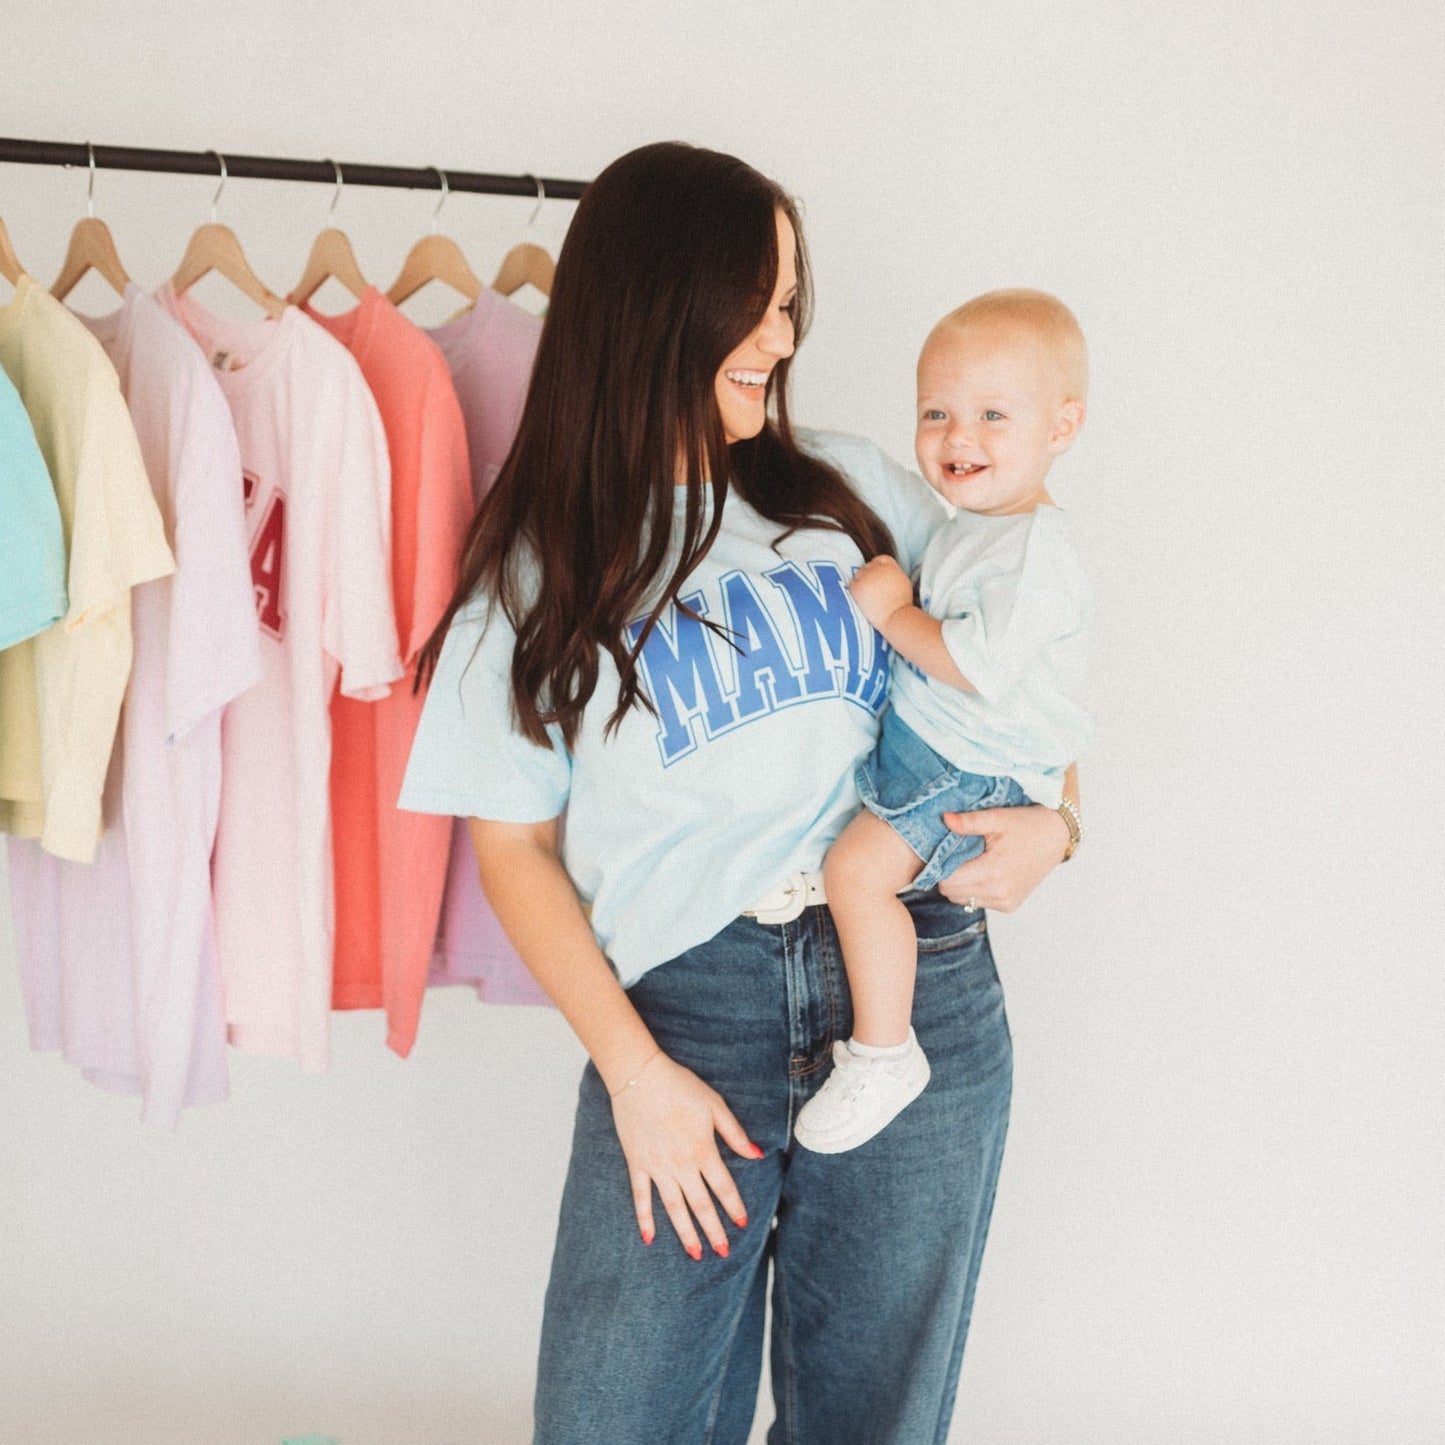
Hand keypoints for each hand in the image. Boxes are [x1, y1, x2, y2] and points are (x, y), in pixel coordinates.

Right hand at [611, 1051, 761, 1258]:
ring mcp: (657, 1166)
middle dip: (714, 1231)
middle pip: (701, 1205)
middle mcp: (681, 1164)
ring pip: (674, 1208)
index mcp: (703, 1149)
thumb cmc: (680, 1086)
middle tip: (723, 1252)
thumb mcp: (714, 1105)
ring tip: (695, 1254)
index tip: (743, 1224)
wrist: (640, 1076)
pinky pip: (641, 1197)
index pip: (724, 1187)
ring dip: (686, 1233)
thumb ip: (734, 1134)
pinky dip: (645, 1219)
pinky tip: (650, 1239)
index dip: (734, 1207)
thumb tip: (756, 1155)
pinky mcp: (637, 1163)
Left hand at [849, 555, 913, 629]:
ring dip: (863, 583)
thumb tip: (884, 571)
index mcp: (891, 567)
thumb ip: (893, 573)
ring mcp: (867, 577)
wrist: (895, 617)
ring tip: (870, 597)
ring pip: (859, 574)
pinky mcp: (858, 586)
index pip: (880, 559)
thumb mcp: (902, 582)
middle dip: (870, 576)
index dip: (878, 568)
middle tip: (873, 591)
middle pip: (869, 566)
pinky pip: (853, 585)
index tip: (878, 578)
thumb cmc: (901, 605)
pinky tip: (864, 600)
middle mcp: (878, 568)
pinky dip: (856, 591)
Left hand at [938, 803, 1070, 912]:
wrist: (1056, 837)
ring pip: (962, 899)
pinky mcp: (1009, 906)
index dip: (940, 865)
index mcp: (993, 872)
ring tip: (973, 861)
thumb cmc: (1026, 825)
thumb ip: (969, 822)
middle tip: (958, 853)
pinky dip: (974, 888)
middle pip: (950, 892)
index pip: (947, 880)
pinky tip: (985, 871)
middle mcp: (999, 893)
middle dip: (948, 873)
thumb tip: (945, 819)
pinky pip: (977, 901)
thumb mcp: (997, 818)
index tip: (944, 850)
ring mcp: (1005, 902)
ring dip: (960, 883)